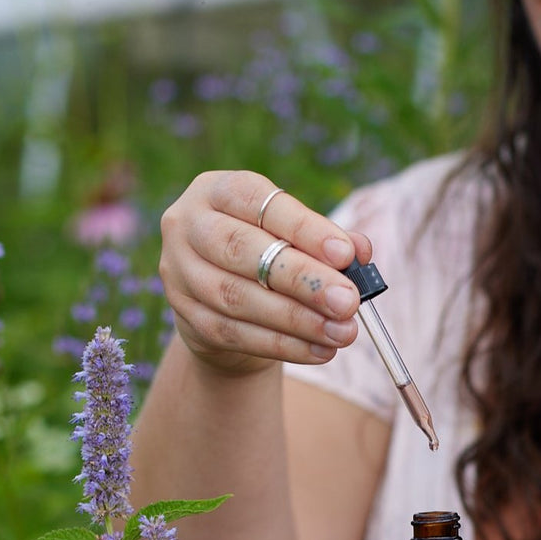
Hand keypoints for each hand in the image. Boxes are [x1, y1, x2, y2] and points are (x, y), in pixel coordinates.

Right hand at [159, 170, 370, 373]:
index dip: (304, 229)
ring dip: (298, 319)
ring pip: (238, 298)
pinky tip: (320, 350)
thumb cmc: (269, 251)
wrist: (225, 298)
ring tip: (343, 331)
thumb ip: (327, 238)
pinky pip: (237, 334)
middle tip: (348, 301)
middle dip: (302, 279)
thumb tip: (360, 251)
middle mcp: (188, 225)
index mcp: (217, 190)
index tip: (346, 254)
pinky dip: (284, 345)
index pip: (259, 203)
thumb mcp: (295, 234)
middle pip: (243, 250)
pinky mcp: (186, 317)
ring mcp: (180, 273)